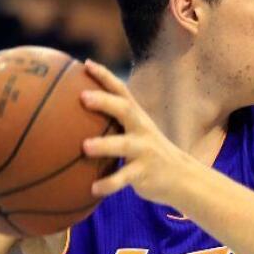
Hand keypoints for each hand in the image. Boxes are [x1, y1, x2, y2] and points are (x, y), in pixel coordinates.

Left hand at [78, 60, 194, 204]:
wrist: (181, 177)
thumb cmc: (147, 153)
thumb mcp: (135, 133)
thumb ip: (114, 124)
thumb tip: (73, 119)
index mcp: (137, 117)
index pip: (121, 90)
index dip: (104, 76)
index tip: (85, 64)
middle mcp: (142, 129)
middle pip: (125, 110)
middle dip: (105, 101)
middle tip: (83, 97)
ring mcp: (145, 151)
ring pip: (125, 145)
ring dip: (105, 145)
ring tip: (85, 146)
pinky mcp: (145, 173)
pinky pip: (125, 178)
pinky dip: (109, 184)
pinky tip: (92, 189)